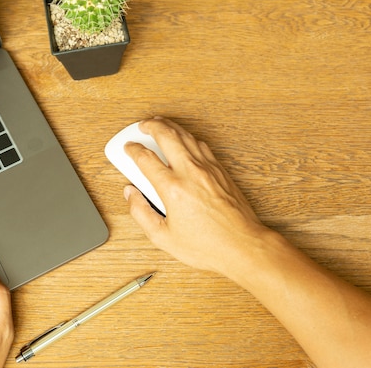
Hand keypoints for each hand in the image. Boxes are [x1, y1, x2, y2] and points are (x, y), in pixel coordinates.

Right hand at [123, 117, 270, 275]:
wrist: (243, 245)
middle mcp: (190, 172)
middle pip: (166, 135)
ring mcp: (208, 168)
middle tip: (142, 126)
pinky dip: (188, 136)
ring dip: (170, 126)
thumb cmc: (208, 245)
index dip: (132, 149)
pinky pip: (201, 144)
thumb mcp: (163, 238)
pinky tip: (183, 138)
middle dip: (150, 126)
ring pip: (185, 135)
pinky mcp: (220, 170)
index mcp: (173, 189)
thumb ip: (141, 213)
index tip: (128, 148)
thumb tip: (131, 194)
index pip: (145, 157)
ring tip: (159, 125)